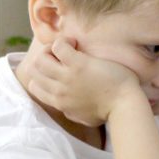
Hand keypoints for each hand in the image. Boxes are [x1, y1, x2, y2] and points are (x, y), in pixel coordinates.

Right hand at [27, 38, 141, 126]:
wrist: (125, 106)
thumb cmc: (109, 111)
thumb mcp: (82, 117)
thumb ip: (70, 111)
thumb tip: (65, 106)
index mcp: (59, 103)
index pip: (34, 86)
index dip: (42, 74)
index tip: (58, 68)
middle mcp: (58, 91)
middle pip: (33, 69)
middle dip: (44, 58)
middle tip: (62, 55)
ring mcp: (66, 78)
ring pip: (41, 58)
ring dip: (52, 48)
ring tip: (69, 47)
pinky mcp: (78, 65)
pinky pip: (58, 47)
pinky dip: (64, 41)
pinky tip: (76, 43)